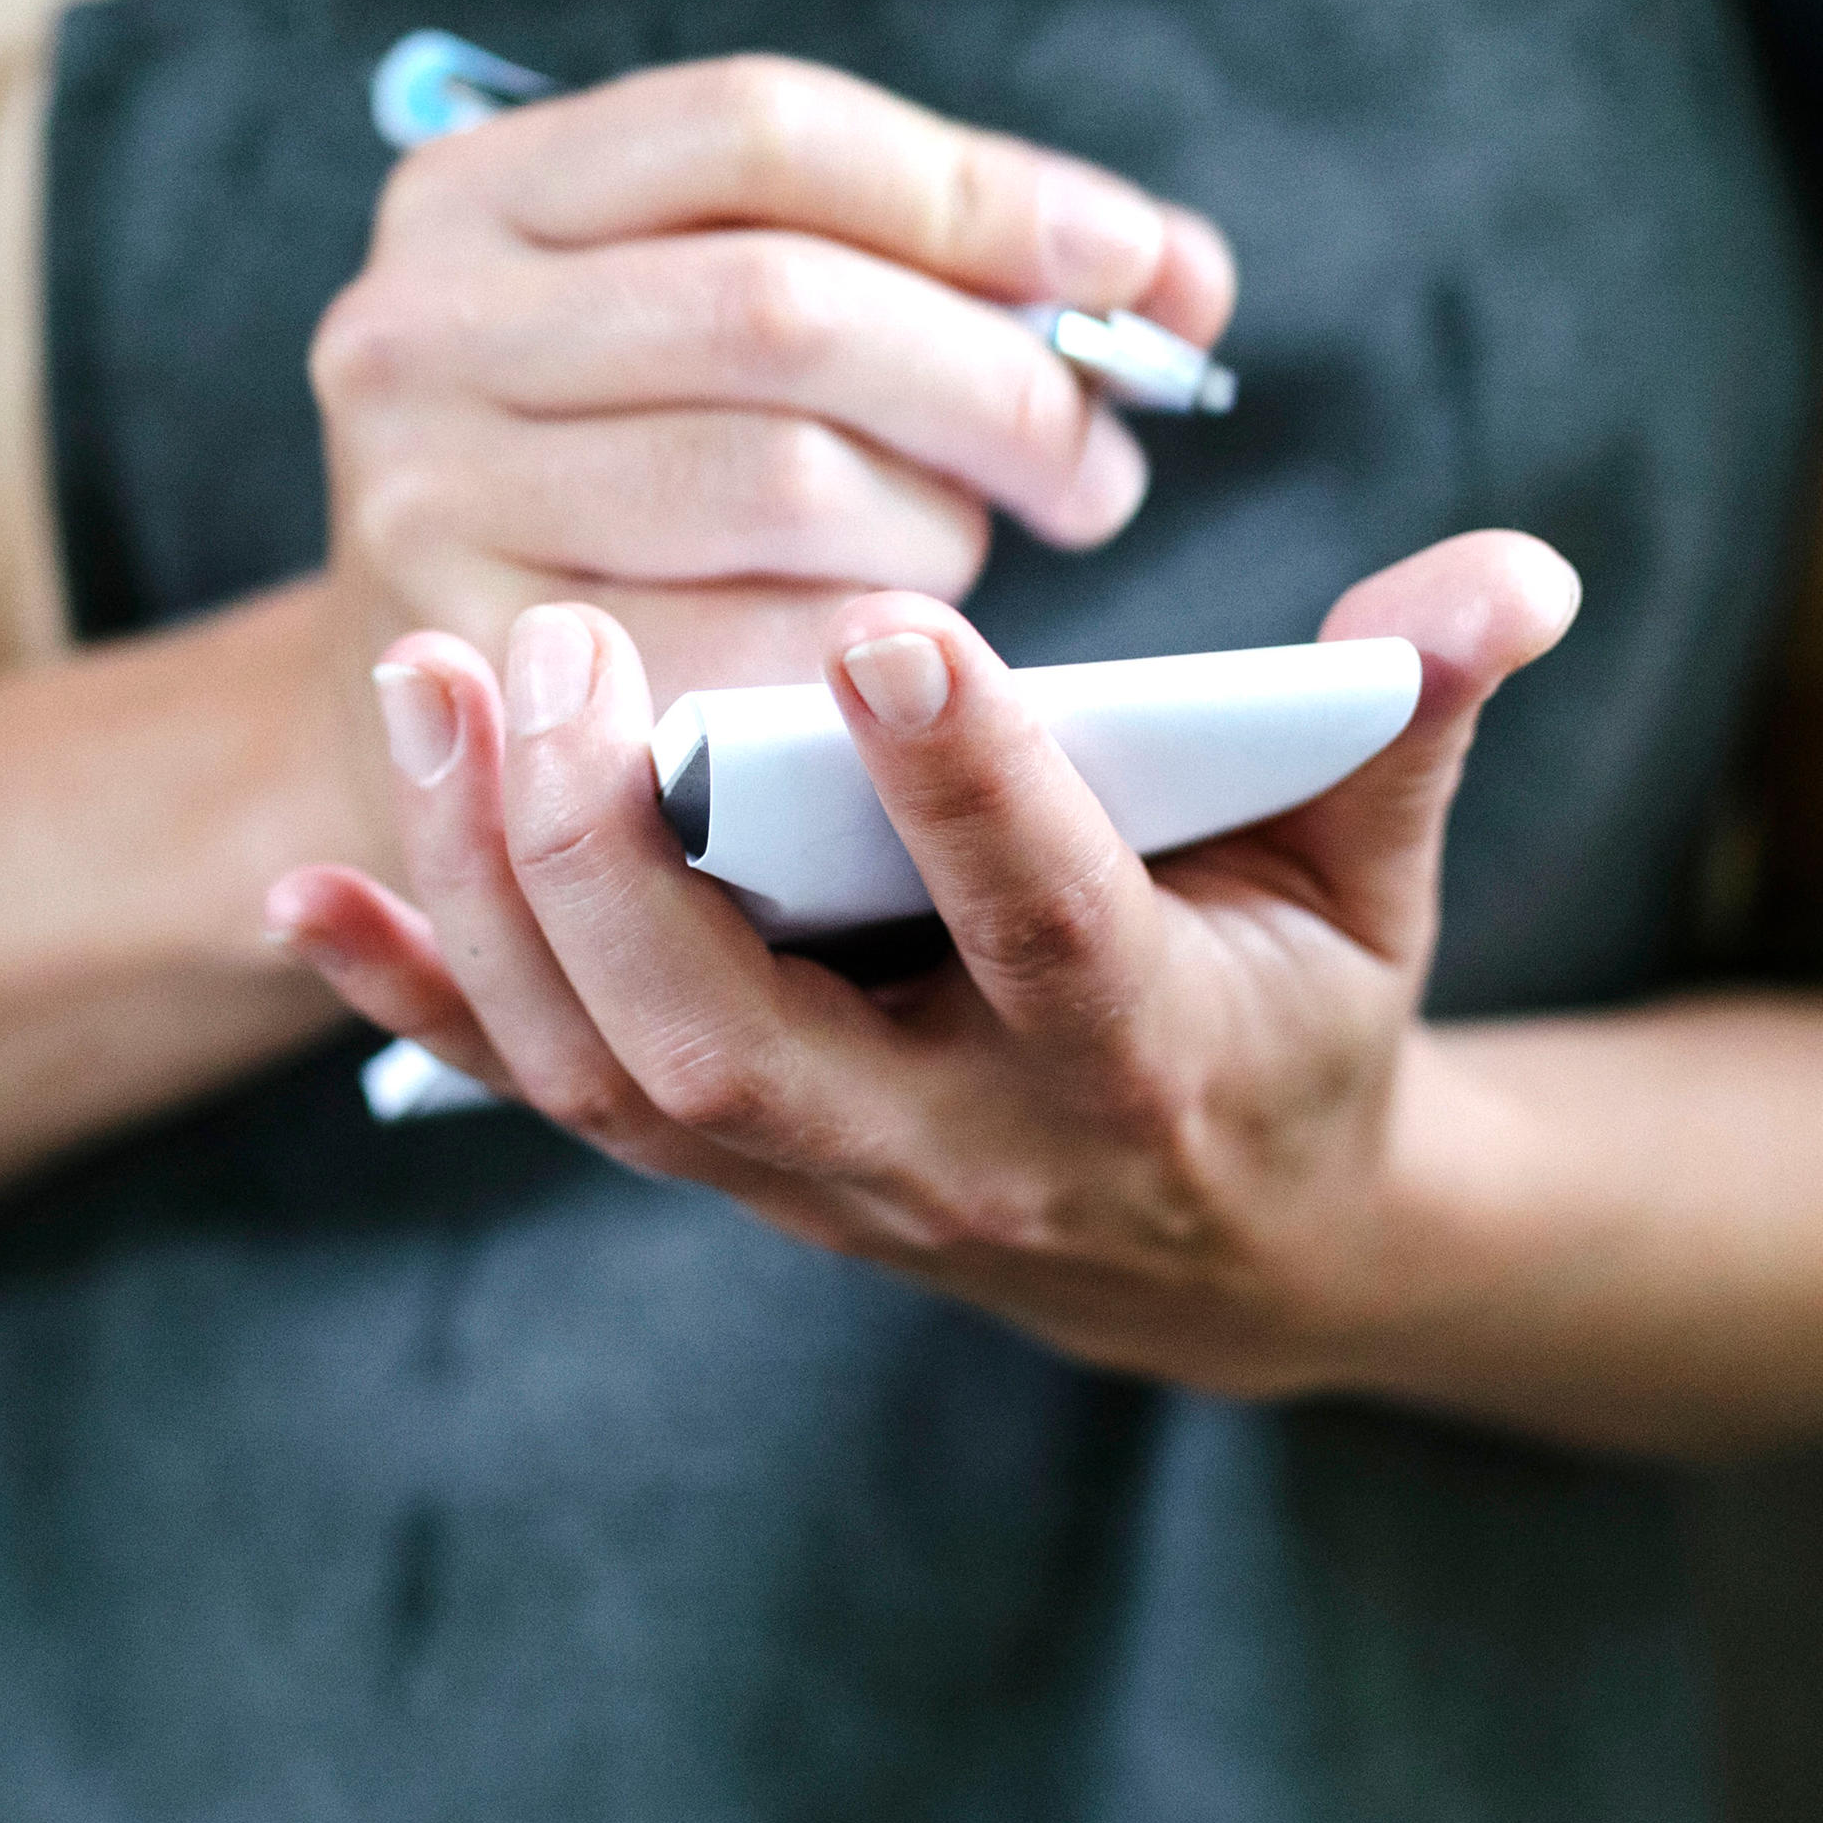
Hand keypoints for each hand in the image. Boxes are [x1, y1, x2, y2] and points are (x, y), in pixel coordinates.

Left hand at [262, 532, 1582, 1395]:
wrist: (1221, 1256)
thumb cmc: (1296, 1006)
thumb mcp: (1378, 877)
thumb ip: (1415, 718)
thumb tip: (1515, 566)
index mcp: (1139, 1049)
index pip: (1048, 918)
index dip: (974, 788)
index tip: (884, 620)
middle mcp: (955, 1140)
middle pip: (749, 1034)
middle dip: (628, 856)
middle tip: (558, 650)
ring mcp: (814, 1172)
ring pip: (618, 1065)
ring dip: (498, 891)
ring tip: (429, 679)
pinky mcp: (721, 1161)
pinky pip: (545, 1091)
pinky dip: (421, 995)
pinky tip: (307, 882)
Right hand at [301, 54, 1234, 861]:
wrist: (437, 722)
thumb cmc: (634, 488)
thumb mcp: (723, 322)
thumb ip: (938, 266)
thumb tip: (1177, 277)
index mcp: (477, 190)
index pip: (764, 127)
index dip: (977, 191)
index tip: (1132, 268)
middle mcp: (410, 329)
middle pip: (783, 307)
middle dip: (994, 380)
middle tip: (1100, 461)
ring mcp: (421, 507)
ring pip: (784, 480)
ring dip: (938, 526)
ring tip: (970, 556)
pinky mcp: (479, 684)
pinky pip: (754, 648)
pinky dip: (871, 653)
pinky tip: (897, 663)